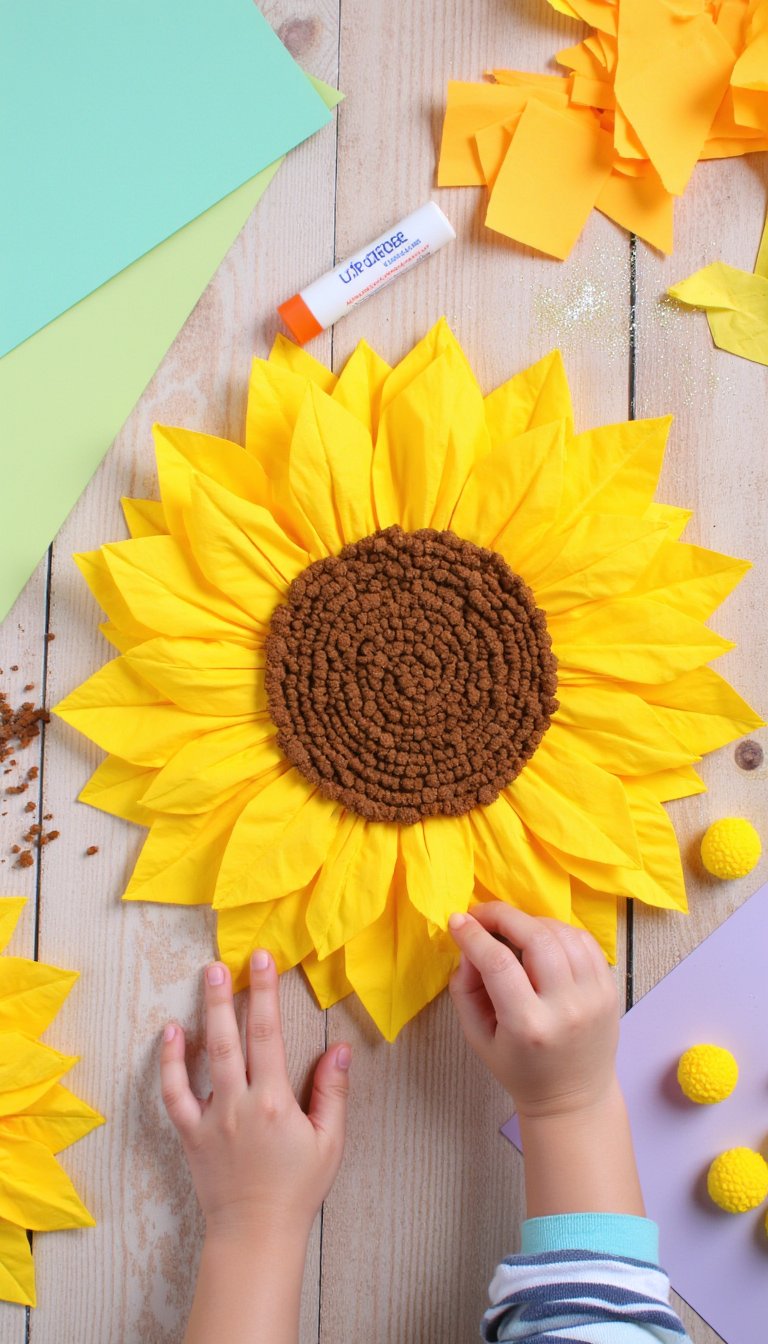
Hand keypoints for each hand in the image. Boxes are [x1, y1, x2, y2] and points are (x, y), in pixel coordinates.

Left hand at [160, 950, 350, 1242]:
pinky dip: (170, 1062)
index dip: (265, 993)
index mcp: (275, 1101)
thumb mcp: (329, 1141)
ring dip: (204, 1014)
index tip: (263, 960)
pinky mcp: (190, 1134)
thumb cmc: (297, 1188)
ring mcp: (211, 1117)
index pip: (269, 1034)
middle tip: (224, 960)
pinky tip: (171, 1033)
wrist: (255, 1233)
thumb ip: (332, 1092)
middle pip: (232, 1037)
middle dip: (229, 994)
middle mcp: (239, 1103)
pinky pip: (174, 1093)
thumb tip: (340, 1048)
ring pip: (205, 1056)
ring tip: (206, 979)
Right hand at [448, 904, 618, 1120]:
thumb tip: (468, 945)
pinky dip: (559, 929)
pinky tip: (541, 937)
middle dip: (503, 916)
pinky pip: (585, 941)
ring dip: (531, 921)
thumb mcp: (478, 1037)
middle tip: (481, 914)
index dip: (473, 935)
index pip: (499, 963)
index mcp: (529, 1026)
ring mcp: (595, 997)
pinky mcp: (610, 989)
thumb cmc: (519, 1070)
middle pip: (537, 939)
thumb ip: (464, 989)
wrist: (573, 1098)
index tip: (457, 921)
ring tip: (511, 928)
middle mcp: (567, 1009)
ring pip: (563, 933)